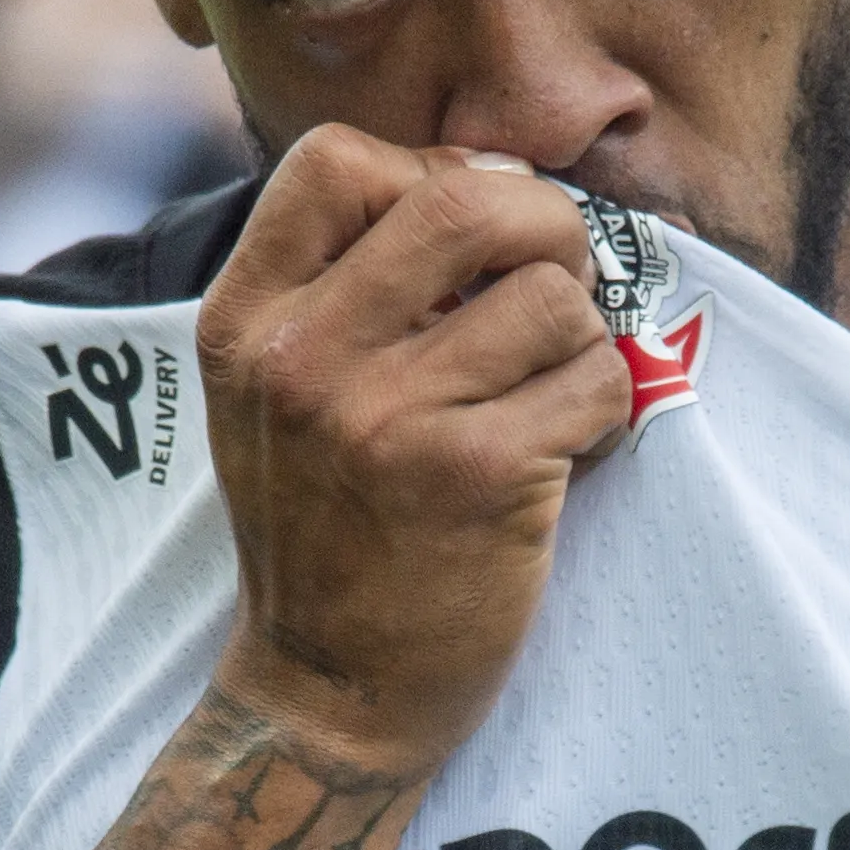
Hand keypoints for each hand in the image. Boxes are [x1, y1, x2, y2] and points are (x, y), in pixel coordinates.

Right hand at [197, 125, 631, 779]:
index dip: (429, 170)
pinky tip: (560, 456)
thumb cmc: (329, 524)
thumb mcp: (279, 388)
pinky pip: (600, 380)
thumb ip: (350, 281)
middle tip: (551, 286)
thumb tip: (499, 175)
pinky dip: (604, 414)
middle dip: (544, 227)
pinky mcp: (478, 476)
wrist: (330, 691)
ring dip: (579, 340)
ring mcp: (387, 418)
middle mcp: (303, 358)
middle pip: (466, 196)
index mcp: (244, 320)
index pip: (336, 158)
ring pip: (552, 293)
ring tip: (543, 397)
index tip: (466, 239)